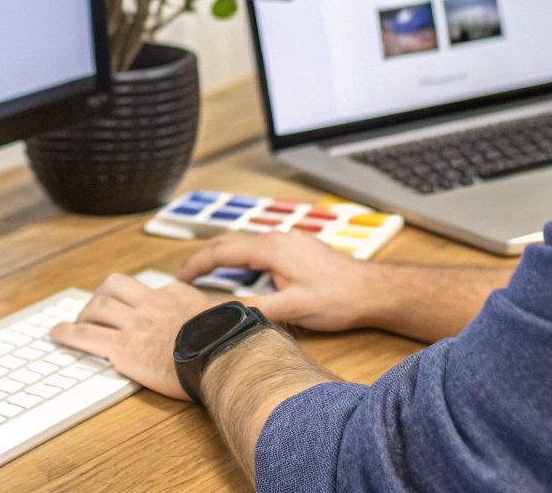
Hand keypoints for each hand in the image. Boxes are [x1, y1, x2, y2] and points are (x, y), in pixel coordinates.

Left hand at [48, 273, 216, 399]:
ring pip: (98, 307)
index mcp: (176, 295)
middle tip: (95, 307)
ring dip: (83, 313)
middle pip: (115, 287)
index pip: (149, 288)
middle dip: (102, 296)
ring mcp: (135, 325)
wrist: (223, 356)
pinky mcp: (123, 348)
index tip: (134, 304)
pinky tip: (56, 334)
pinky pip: (86, 336)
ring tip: (75, 322)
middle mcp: (151, 304)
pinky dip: (67, 333)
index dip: (136, 297)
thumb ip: (221, 315)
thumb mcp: (229, 317)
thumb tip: (240, 318)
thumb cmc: (230, 341)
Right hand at [178, 231, 381, 331]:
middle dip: (204, 260)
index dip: (196, 265)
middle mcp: (278, 239)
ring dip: (224, 260)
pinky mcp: (297, 249)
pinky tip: (242, 277)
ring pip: (245, 246)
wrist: (372, 290)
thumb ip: (255, 310)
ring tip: (207, 278)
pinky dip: (242, 261)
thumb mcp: (293, 309)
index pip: (222, 252)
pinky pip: (260, 250)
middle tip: (185, 278)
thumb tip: (222, 313)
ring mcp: (289, 241)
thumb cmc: (338, 298)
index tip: (179, 279)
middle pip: (230, 243)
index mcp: (272, 249)